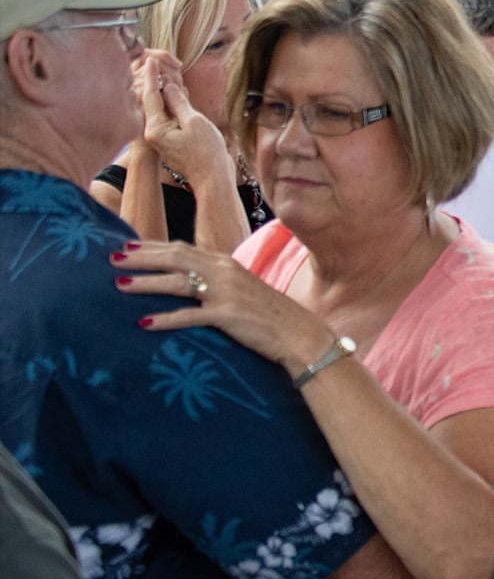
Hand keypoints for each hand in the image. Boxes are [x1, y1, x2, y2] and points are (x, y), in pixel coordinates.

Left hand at [110, 240, 334, 372]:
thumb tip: (187, 282)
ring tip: (119, 285)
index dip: (151, 247)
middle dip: (141, 258)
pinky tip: (144, 322)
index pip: (182, 248)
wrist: (298, 332)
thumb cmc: (268, 314)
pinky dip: (165, 318)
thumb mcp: (240, 289)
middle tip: (111, 258)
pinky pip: (190, 315)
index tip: (124, 246)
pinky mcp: (229, 316)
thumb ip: (215, 281)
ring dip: (146, 283)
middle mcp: (224, 272)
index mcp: (225, 263)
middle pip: (175, 259)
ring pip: (178, 283)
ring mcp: (226, 293)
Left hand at [136, 56, 232, 189]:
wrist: (213, 180)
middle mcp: (153, 134)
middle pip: (152, 102)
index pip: (151, 96)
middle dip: (157, 83)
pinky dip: (172, 106)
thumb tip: (169, 87)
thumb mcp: (195, 122)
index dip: (152, 76)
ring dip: (166, 94)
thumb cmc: (206, 154)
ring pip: (160, 110)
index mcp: (155, 129)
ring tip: (170, 78)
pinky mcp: (171, 142)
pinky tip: (178, 97)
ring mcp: (162, 139)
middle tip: (161, 65)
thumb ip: (179, 103)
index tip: (151, 59)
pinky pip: (168, 119)